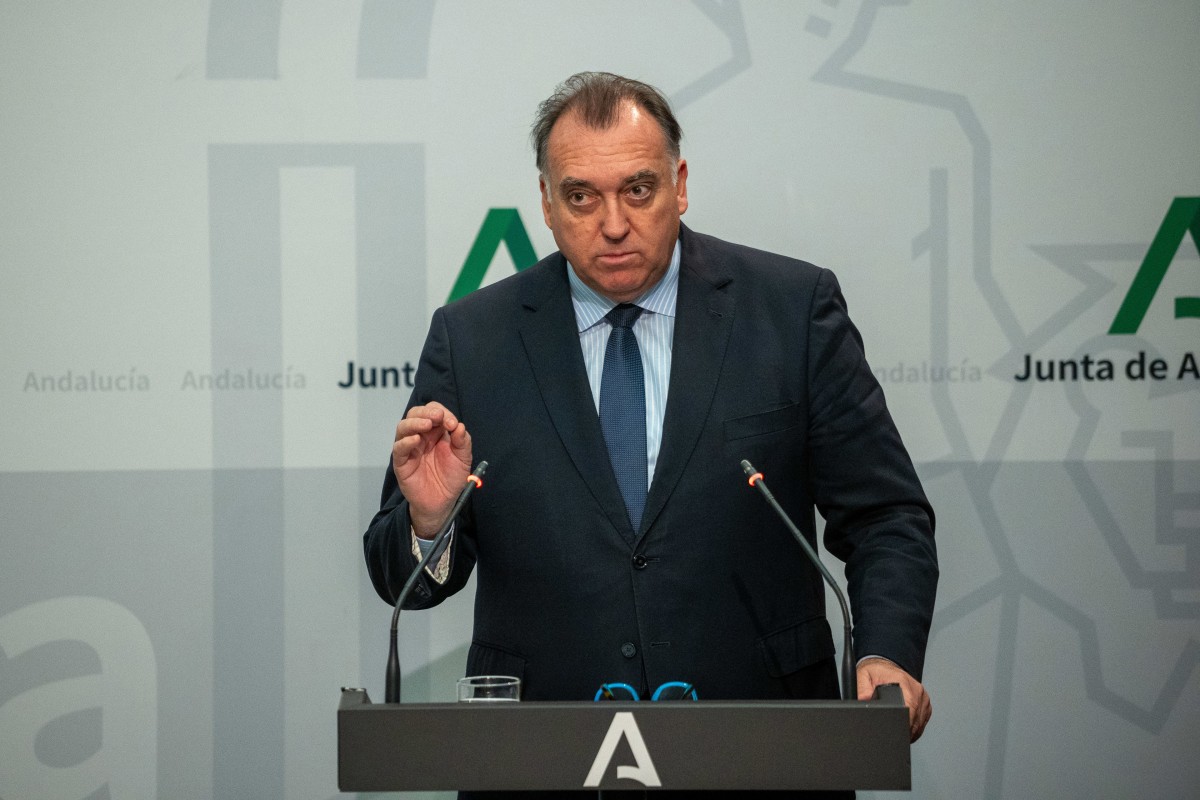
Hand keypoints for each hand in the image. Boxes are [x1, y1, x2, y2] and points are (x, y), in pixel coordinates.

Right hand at [392, 402, 472, 537]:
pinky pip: (398, 448)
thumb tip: (459, 426)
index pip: (434, 411)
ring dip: (415, 422)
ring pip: (403, 427)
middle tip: (438, 417)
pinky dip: (405, 442)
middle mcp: (421, 436)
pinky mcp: (402, 463)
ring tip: (427, 425)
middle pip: (416, 414)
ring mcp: (410, 448)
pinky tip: (416, 440)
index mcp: (436, 432)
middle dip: (427, 412)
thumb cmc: (451, 478)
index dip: (442, 413)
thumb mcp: (463, 458)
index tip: (452, 424)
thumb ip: (463, 441)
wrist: (443, 502)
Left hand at [856, 657, 931, 741]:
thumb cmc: (875, 673)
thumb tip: (864, 699)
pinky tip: (904, 723)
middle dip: (903, 728)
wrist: (884, 667)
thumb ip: (862, 688)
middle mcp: (916, 689)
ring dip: (909, 728)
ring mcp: (922, 697)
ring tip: (895, 725)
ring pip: (919, 722)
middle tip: (889, 729)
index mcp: (903, 681)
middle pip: (915, 718)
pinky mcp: (925, 704)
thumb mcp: (863, 676)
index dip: (901, 722)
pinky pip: (922, 721)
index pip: (909, 707)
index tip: (894, 729)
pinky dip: (914, 726)